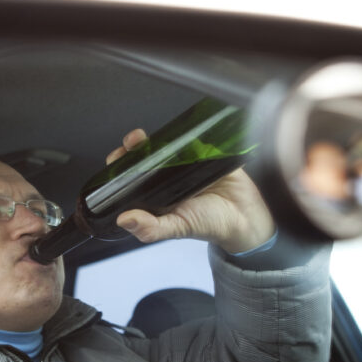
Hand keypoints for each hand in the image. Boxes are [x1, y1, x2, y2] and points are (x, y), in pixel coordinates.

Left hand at [106, 129, 275, 252]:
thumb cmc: (210, 224)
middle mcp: (166, 176)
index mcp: (154, 194)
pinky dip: (184, 133)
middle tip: (133, 142)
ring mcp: (184, 162)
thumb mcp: (178, 228)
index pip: (129, 177)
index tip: (116, 160)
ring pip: (164, 144)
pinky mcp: (205, 151)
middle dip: (134, 146)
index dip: (119, 167)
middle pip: (143, 155)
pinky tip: (178, 134)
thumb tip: (124, 220)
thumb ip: (151, 228)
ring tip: (148, 138)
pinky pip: (192, 138)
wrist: (246, 218)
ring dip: (155, 137)